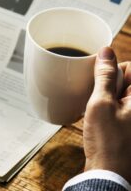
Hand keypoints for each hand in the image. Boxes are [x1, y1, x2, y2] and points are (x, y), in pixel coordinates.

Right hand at [83, 47, 130, 181]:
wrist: (108, 171)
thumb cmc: (107, 142)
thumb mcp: (101, 104)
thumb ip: (104, 76)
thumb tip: (105, 53)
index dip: (113, 71)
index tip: (100, 82)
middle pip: (126, 79)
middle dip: (107, 85)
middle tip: (98, 101)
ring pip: (119, 92)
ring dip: (104, 97)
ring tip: (97, 112)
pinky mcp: (127, 123)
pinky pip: (116, 105)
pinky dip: (106, 107)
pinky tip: (98, 118)